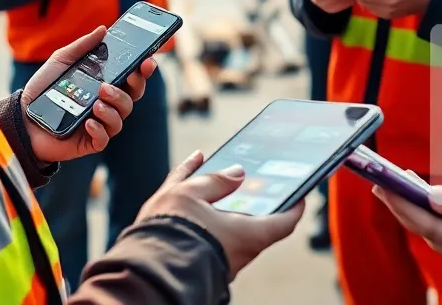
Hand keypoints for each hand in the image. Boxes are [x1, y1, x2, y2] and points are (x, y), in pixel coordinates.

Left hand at [21, 25, 159, 162]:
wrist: (21, 117)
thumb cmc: (43, 89)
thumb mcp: (61, 61)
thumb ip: (82, 46)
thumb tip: (103, 29)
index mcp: (105, 84)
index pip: (132, 77)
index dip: (144, 70)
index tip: (147, 61)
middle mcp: (107, 103)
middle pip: (133, 96)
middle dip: (133, 87)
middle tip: (119, 79)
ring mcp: (100, 123)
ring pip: (122, 116)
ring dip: (113, 107)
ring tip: (97, 101)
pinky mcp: (90, 141)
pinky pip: (105, 138)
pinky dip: (100, 128)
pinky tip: (88, 121)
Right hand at [137, 151, 304, 279]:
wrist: (141, 269)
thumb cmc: (171, 231)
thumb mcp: (190, 193)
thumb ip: (215, 180)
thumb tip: (237, 173)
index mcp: (247, 236)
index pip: (284, 222)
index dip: (294, 205)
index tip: (300, 192)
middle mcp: (236, 254)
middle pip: (253, 224)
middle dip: (252, 201)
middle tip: (254, 178)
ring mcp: (216, 260)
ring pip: (226, 228)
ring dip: (224, 205)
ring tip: (217, 175)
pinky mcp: (195, 261)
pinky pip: (205, 232)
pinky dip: (202, 211)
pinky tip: (190, 186)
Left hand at [374, 178, 441, 273]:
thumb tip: (431, 198)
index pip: (429, 227)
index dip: (403, 206)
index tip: (384, 187)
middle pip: (431, 235)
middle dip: (406, 210)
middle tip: (385, 185)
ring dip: (421, 214)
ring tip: (404, 189)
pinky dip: (440, 219)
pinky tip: (435, 203)